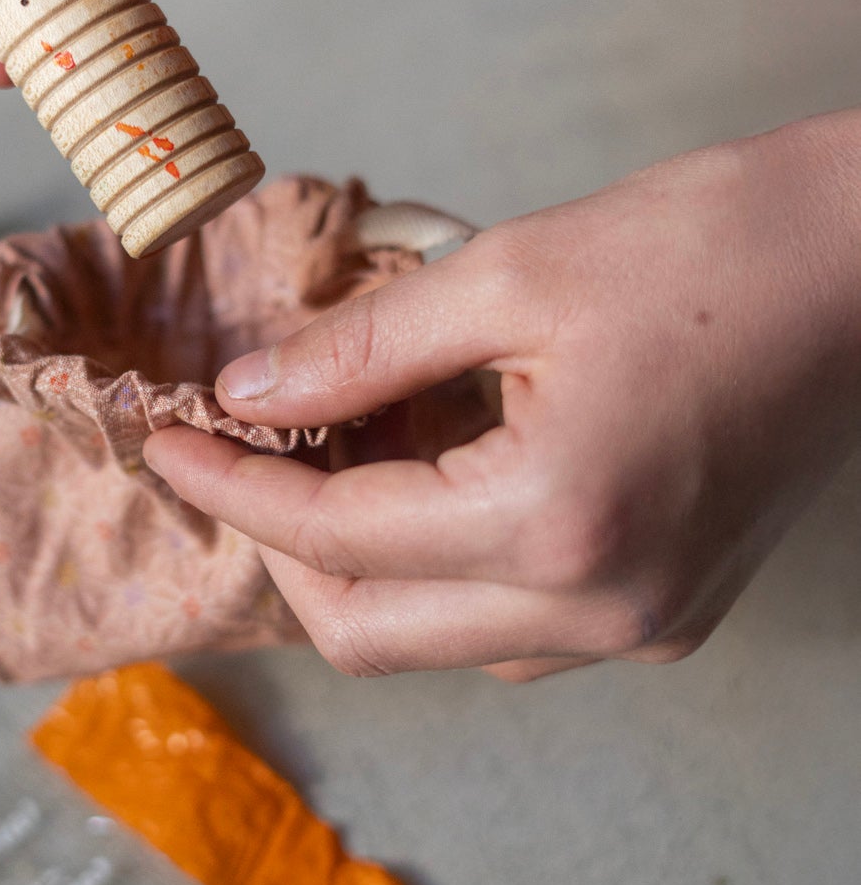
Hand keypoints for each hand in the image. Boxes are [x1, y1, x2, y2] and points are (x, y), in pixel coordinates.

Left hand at [143, 112, 860, 679]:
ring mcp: (645, 628)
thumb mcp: (509, 274)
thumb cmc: (714, 245)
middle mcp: (603, 612)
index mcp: (557, 526)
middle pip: (371, 633)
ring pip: (438, 639)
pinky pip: (512, 625)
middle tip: (239, 453)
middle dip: (284, 548)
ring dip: (361, 560)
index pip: (335, 540)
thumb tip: (246, 397)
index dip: (235, 487)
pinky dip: (442, 562)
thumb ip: (358, 352)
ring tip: (339, 444)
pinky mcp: (672, 613)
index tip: (171, 439)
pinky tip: (429, 470)